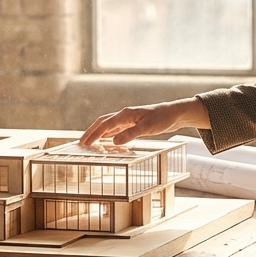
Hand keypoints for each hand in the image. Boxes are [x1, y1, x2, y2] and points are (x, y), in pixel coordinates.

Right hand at [79, 97, 210, 146]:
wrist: (174, 113)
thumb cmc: (162, 118)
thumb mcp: (147, 128)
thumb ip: (130, 134)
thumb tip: (113, 141)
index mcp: (125, 114)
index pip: (105, 125)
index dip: (94, 134)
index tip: (84, 143)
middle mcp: (124, 115)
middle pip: (102, 122)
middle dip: (91, 132)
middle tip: (81, 143)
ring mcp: (128, 119)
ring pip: (108, 124)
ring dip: (97, 132)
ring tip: (89, 141)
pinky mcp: (133, 123)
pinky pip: (115, 128)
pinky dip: (107, 133)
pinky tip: (107, 139)